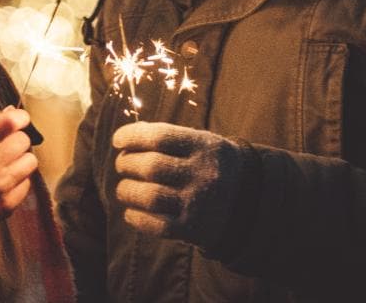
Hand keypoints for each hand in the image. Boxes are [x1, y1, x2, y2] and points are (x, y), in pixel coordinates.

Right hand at [0, 107, 38, 247]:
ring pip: (30, 161)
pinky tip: (3, 184)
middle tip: (8, 147)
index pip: (8, 122)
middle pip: (23, 140)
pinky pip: (27, 183)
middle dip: (18, 140)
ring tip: (7, 166)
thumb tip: (13, 110)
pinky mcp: (5, 205)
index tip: (20, 119)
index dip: (20, 117)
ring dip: (21, 161)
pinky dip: (18, 182)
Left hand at [112, 122, 244, 248]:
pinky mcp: (193, 229)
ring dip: (127, 191)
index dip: (132, 136)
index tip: (117, 140)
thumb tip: (126, 138)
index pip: (160, 137)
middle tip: (122, 164)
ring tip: (124, 189)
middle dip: (126, 164)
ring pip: (149, 197)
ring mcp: (199, 203)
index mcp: (205, 147)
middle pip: (151, 167)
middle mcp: (204, 174)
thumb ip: (168, 137)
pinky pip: (156, 226)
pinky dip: (136, 218)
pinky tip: (131, 212)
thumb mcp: (201, 141)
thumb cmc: (210, 163)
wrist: (247, 199)